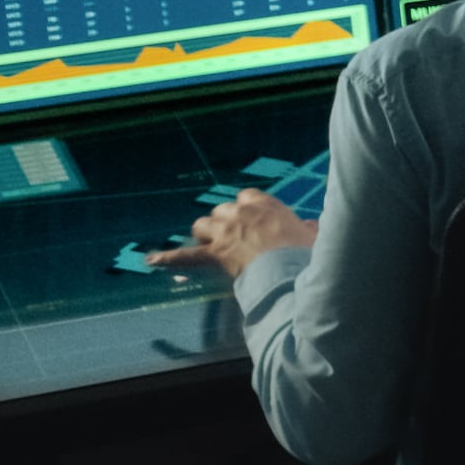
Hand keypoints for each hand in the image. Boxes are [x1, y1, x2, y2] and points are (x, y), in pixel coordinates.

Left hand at [152, 188, 315, 280]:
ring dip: (204, 234)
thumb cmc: (306, 251)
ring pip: (201, 226)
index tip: (250, 220)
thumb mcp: (312, 235)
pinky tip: (151, 260)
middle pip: (221, 210)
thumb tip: (311, 227)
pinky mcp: (214, 254)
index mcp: (264, 204)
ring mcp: (224, 232)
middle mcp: (240, 213)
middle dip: (223, 222)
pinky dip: (167, 258)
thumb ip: (308, 229)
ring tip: (209, 246)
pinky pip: (185, 256)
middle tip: (233, 238)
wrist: (291, 268)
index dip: (245, 209)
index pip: (246, 196)